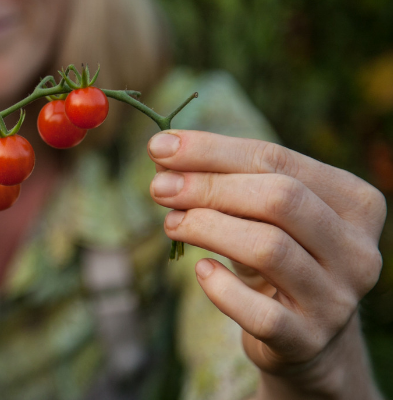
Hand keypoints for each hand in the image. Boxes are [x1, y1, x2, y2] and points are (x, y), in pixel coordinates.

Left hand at [148, 130, 384, 396]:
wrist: (307, 338)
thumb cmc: (278, 259)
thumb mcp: (263, 216)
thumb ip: (225, 180)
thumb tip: (164, 151)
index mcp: (356, 203)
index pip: (278, 160)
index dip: (212, 150)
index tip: (159, 147)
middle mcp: (358, 250)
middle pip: (280, 199)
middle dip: (209, 187)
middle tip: (159, 188)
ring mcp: (337, 299)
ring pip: (269, 249)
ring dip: (208, 228)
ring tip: (171, 224)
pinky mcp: (309, 341)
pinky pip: (261, 314)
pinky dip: (222, 289)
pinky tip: (201, 270)